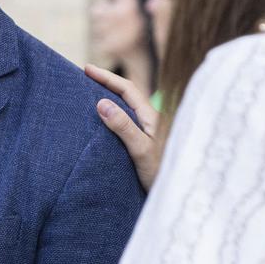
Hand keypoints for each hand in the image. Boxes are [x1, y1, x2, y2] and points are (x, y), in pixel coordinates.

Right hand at [84, 64, 160, 190]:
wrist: (179, 194)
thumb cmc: (163, 174)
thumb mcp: (140, 150)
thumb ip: (123, 126)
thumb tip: (101, 102)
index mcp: (152, 117)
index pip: (127, 88)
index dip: (106, 77)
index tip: (86, 69)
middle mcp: (151, 121)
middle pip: (127, 94)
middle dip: (107, 83)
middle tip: (85, 75)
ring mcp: (149, 132)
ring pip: (127, 108)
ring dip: (109, 98)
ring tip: (89, 93)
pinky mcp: (145, 144)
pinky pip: (127, 122)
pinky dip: (113, 115)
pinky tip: (103, 120)